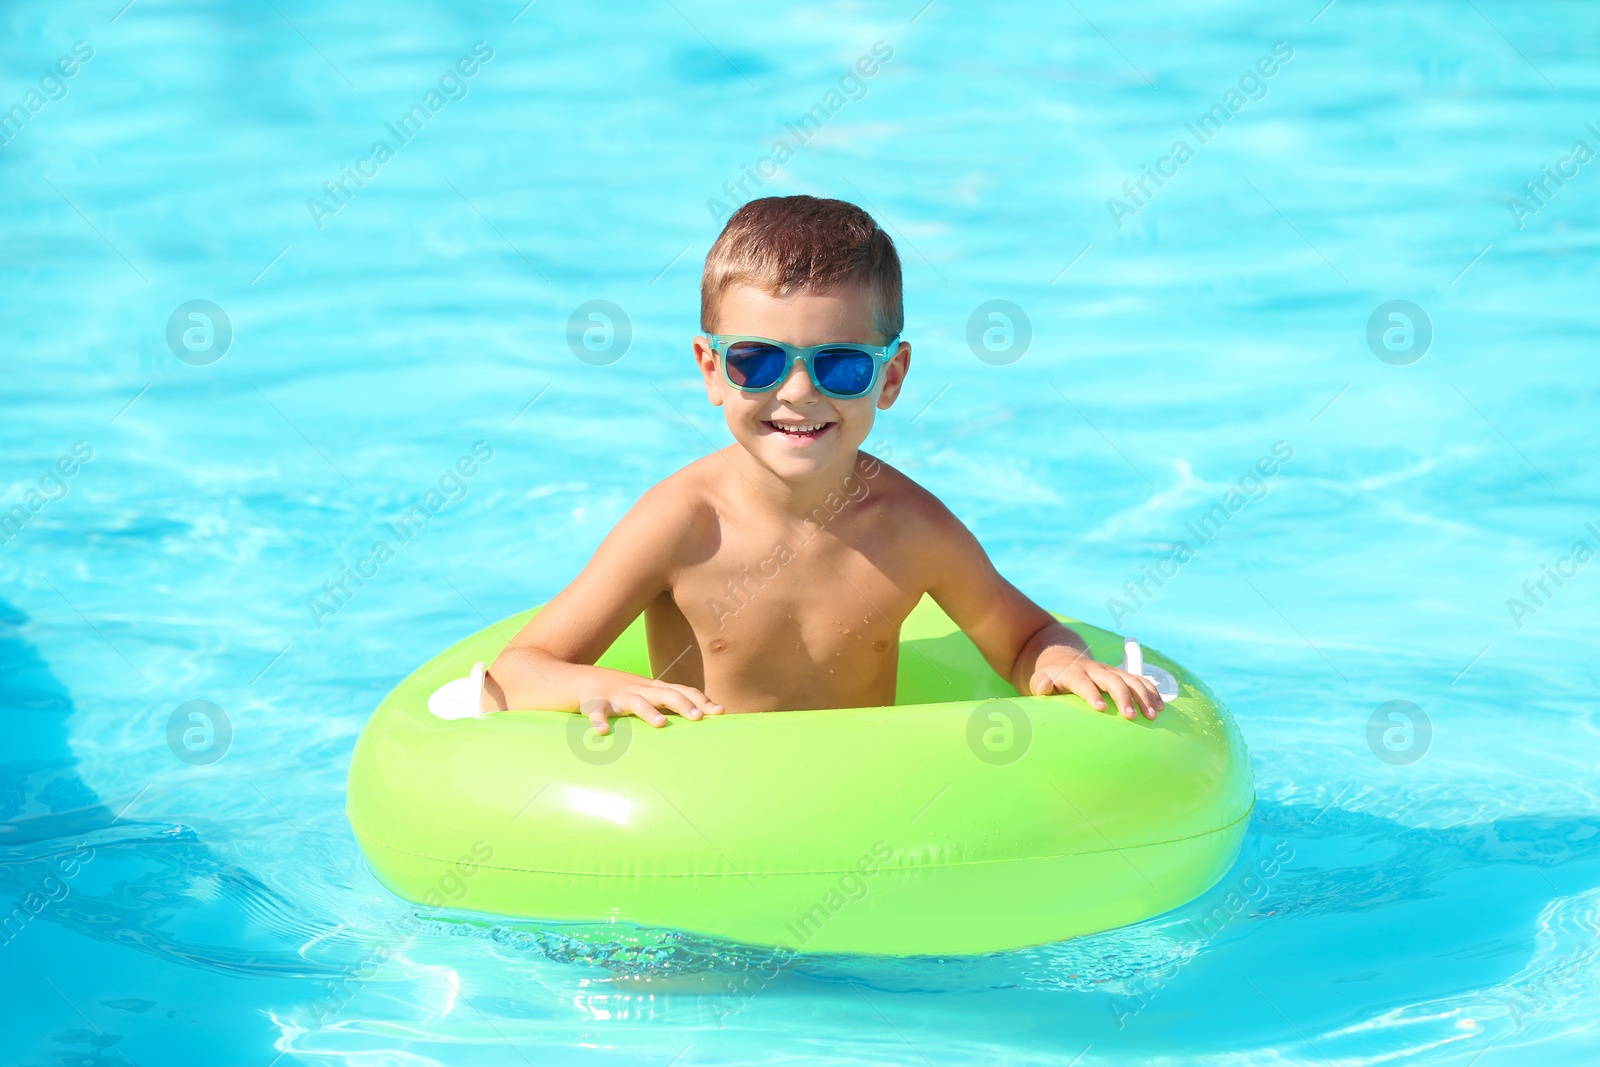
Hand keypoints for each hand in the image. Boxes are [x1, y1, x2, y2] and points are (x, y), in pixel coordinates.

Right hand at [578, 678, 723, 734]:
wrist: (580, 679)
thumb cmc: (623, 692)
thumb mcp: (649, 695)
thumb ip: (673, 704)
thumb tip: (706, 715)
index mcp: (653, 689)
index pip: (682, 690)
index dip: (700, 700)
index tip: (719, 712)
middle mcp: (638, 690)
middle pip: (665, 694)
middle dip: (683, 704)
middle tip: (698, 718)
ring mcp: (617, 696)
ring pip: (635, 702)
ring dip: (648, 712)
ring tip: (660, 724)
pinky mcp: (595, 704)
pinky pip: (597, 712)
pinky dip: (599, 721)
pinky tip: (603, 732)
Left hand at [1029, 653, 1163, 719]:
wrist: (1062, 659)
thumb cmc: (1051, 677)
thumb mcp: (1040, 678)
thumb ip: (1040, 683)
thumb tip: (1043, 686)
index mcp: (1075, 674)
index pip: (1084, 683)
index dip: (1092, 694)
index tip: (1101, 708)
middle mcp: (1096, 670)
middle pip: (1113, 680)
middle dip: (1123, 697)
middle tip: (1130, 716)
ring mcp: (1111, 671)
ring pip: (1131, 679)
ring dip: (1143, 696)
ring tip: (1152, 715)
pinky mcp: (1121, 675)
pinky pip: (1140, 680)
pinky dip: (1152, 692)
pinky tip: (1160, 707)